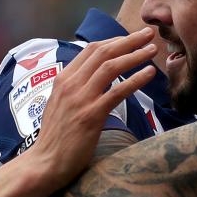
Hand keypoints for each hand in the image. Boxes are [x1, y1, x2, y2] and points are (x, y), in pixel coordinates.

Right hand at [26, 28, 158, 190]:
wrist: (44, 163)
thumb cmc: (55, 139)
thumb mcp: (60, 105)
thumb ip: (75, 90)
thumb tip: (93, 81)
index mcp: (62, 79)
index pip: (91, 50)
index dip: (114, 41)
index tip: (131, 38)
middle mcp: (70, 84)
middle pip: (103, 52)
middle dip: (128, 40)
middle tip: (148, 33)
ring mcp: (80, 99)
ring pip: (111, 66)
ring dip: (134, 55)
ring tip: (152, 49)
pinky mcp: (91, 116)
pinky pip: (117, 91)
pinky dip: (135, 79)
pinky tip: (149, 74)